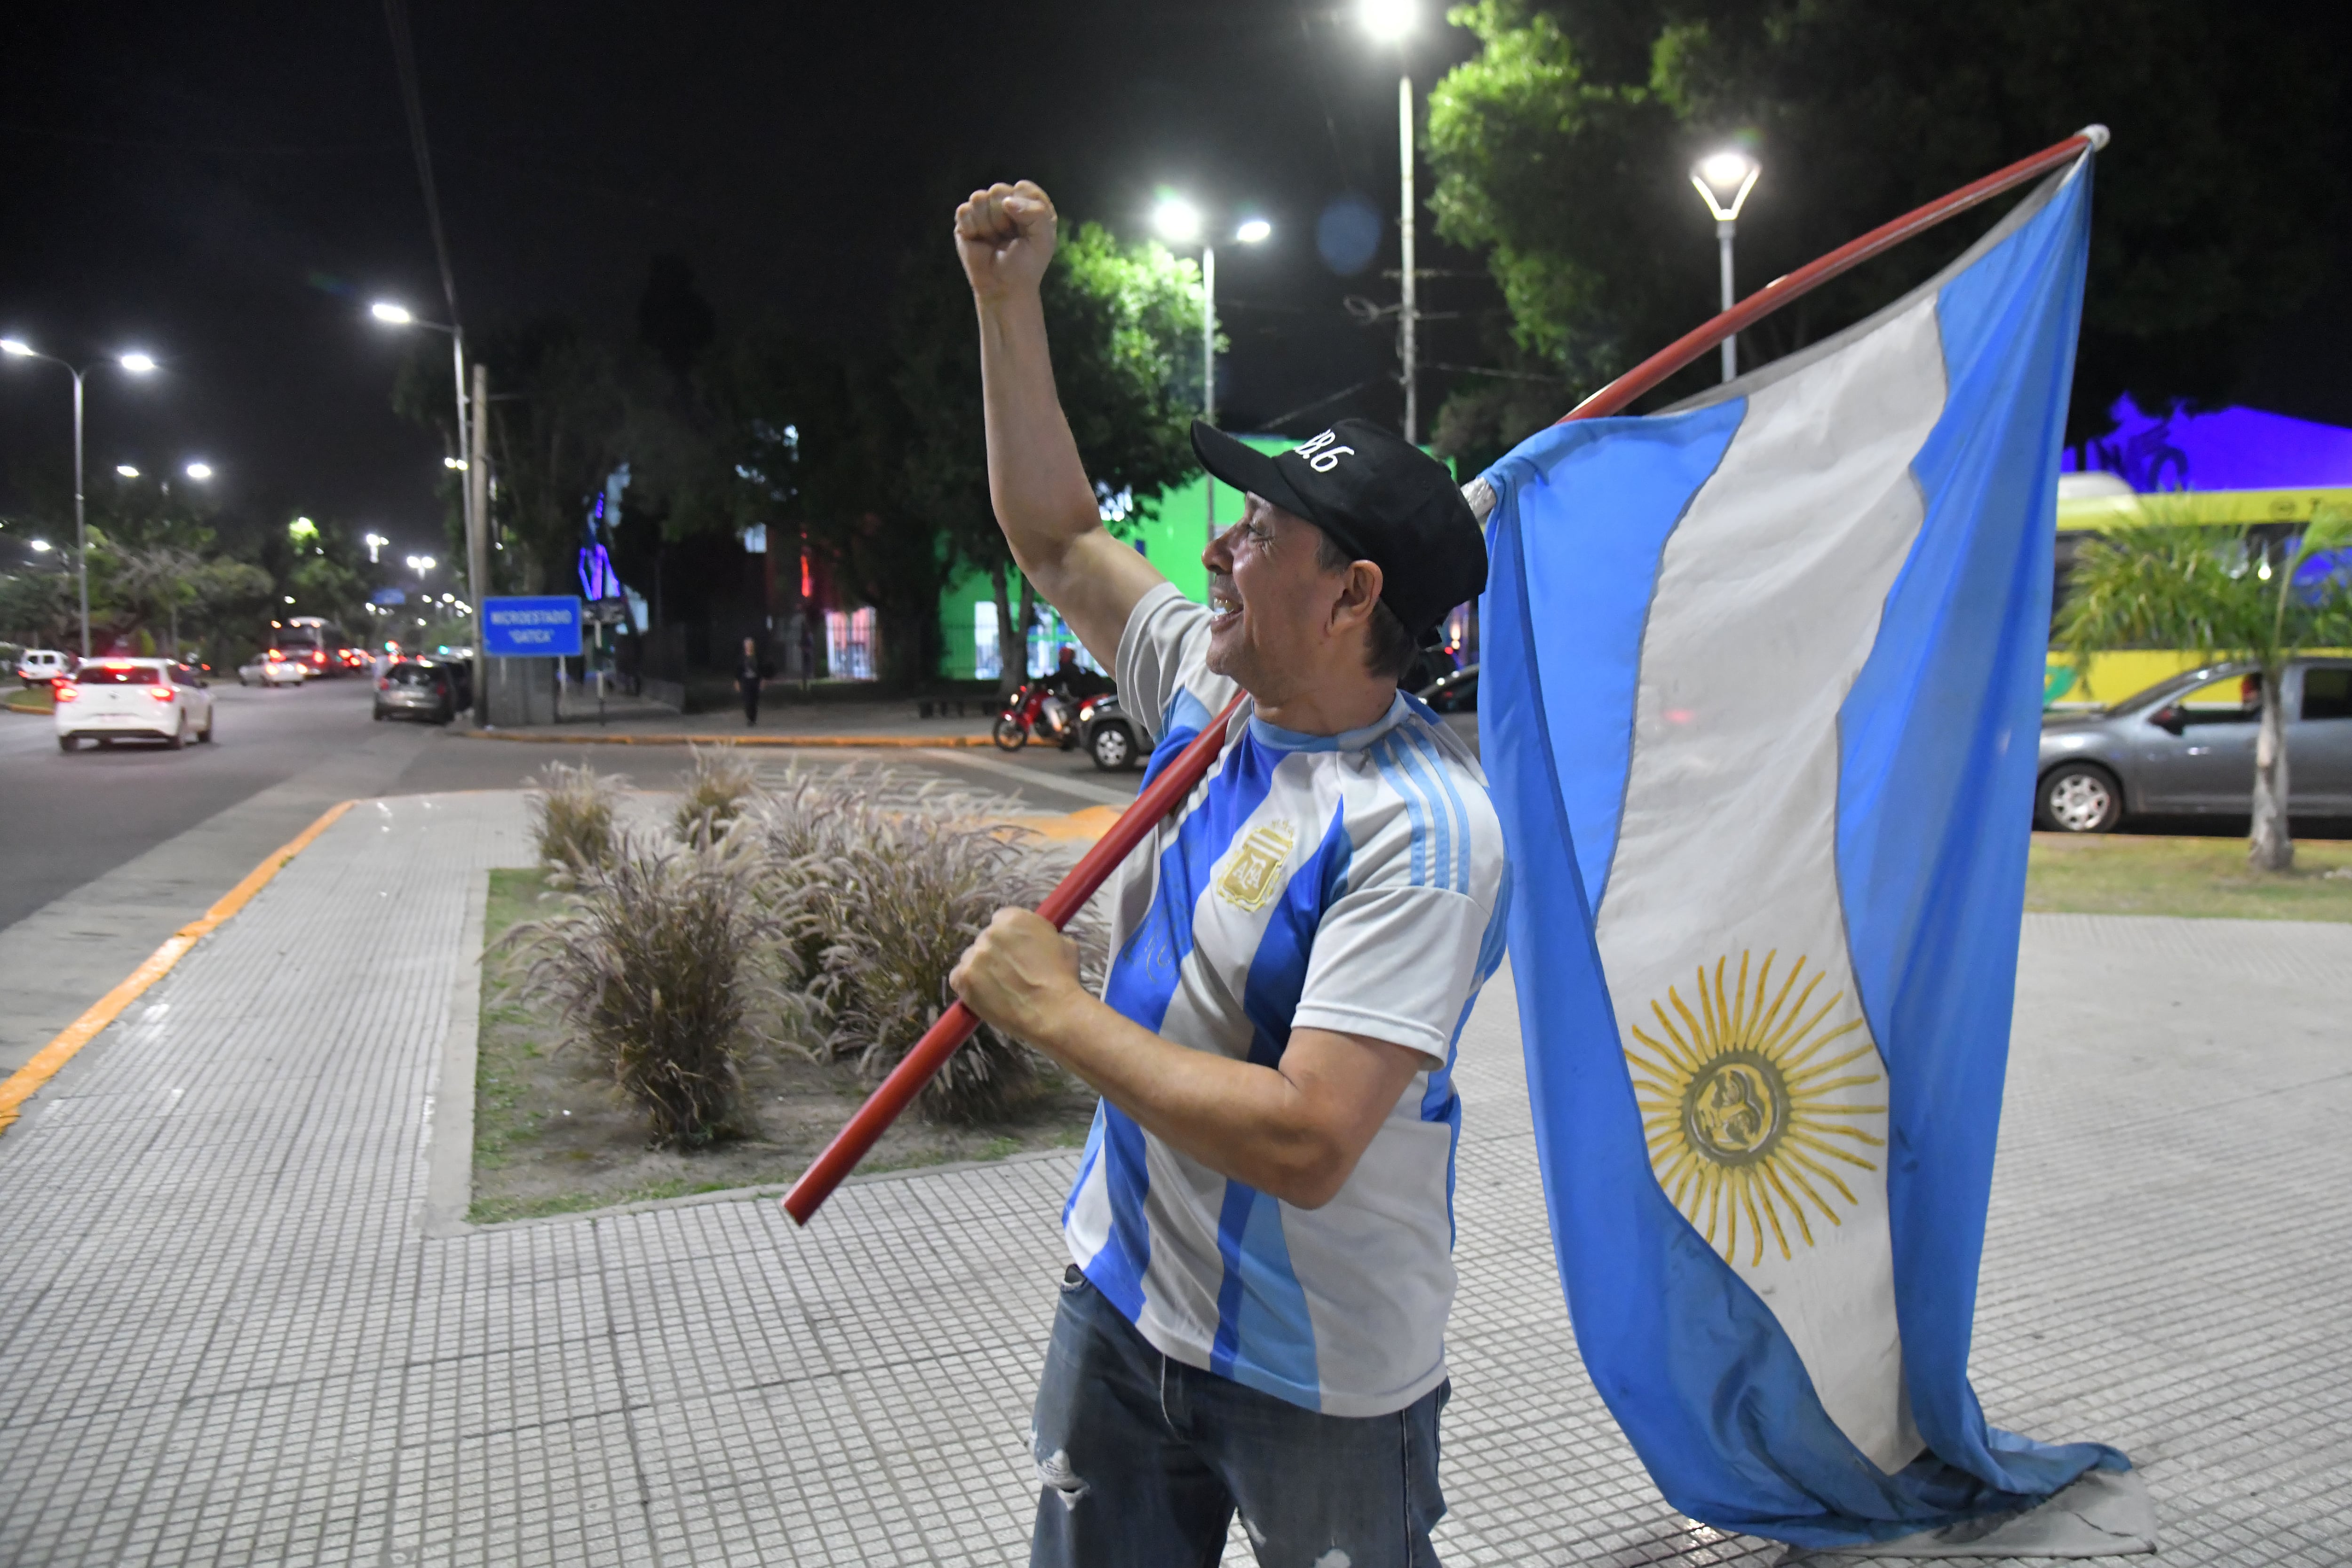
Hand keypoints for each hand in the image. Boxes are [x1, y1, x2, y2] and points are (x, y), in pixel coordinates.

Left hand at [949, 907, 1084, 1042]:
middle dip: (996, 953)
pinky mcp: (962, 979)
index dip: (1010, 937)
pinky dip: (968, 985)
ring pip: (972, 958)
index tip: (1016, 950)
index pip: (1001, 920)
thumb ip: (1041, 934)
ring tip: (1001, 987)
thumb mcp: (1063, 942)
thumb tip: (1035, 938)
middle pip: (986, 939)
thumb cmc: (1062, 978)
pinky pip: (959, 977)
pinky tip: (986, 995)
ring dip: (982, 968)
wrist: (1052, 1011)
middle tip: (1011, 972)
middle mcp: (989, 933)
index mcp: (1012, 919)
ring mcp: (973, 956)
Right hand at [954, 180, 1056, 301]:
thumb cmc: (1026, 264)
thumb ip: (1036, 213)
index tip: (1026, 231)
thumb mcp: (1044, 239)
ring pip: (978, 198)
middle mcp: (1006, 203)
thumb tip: (1006, 201)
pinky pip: (964, 211)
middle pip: (998, 190)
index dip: (1022, 209)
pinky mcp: (966, 221)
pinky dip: (972, 228)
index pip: (1023, 188)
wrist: (1004, 288)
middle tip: (1008, 237)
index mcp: (1028, 203)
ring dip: (987, 224)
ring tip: (994, 239)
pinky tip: (979, 239)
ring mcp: (984, 210)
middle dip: (1003, 218)